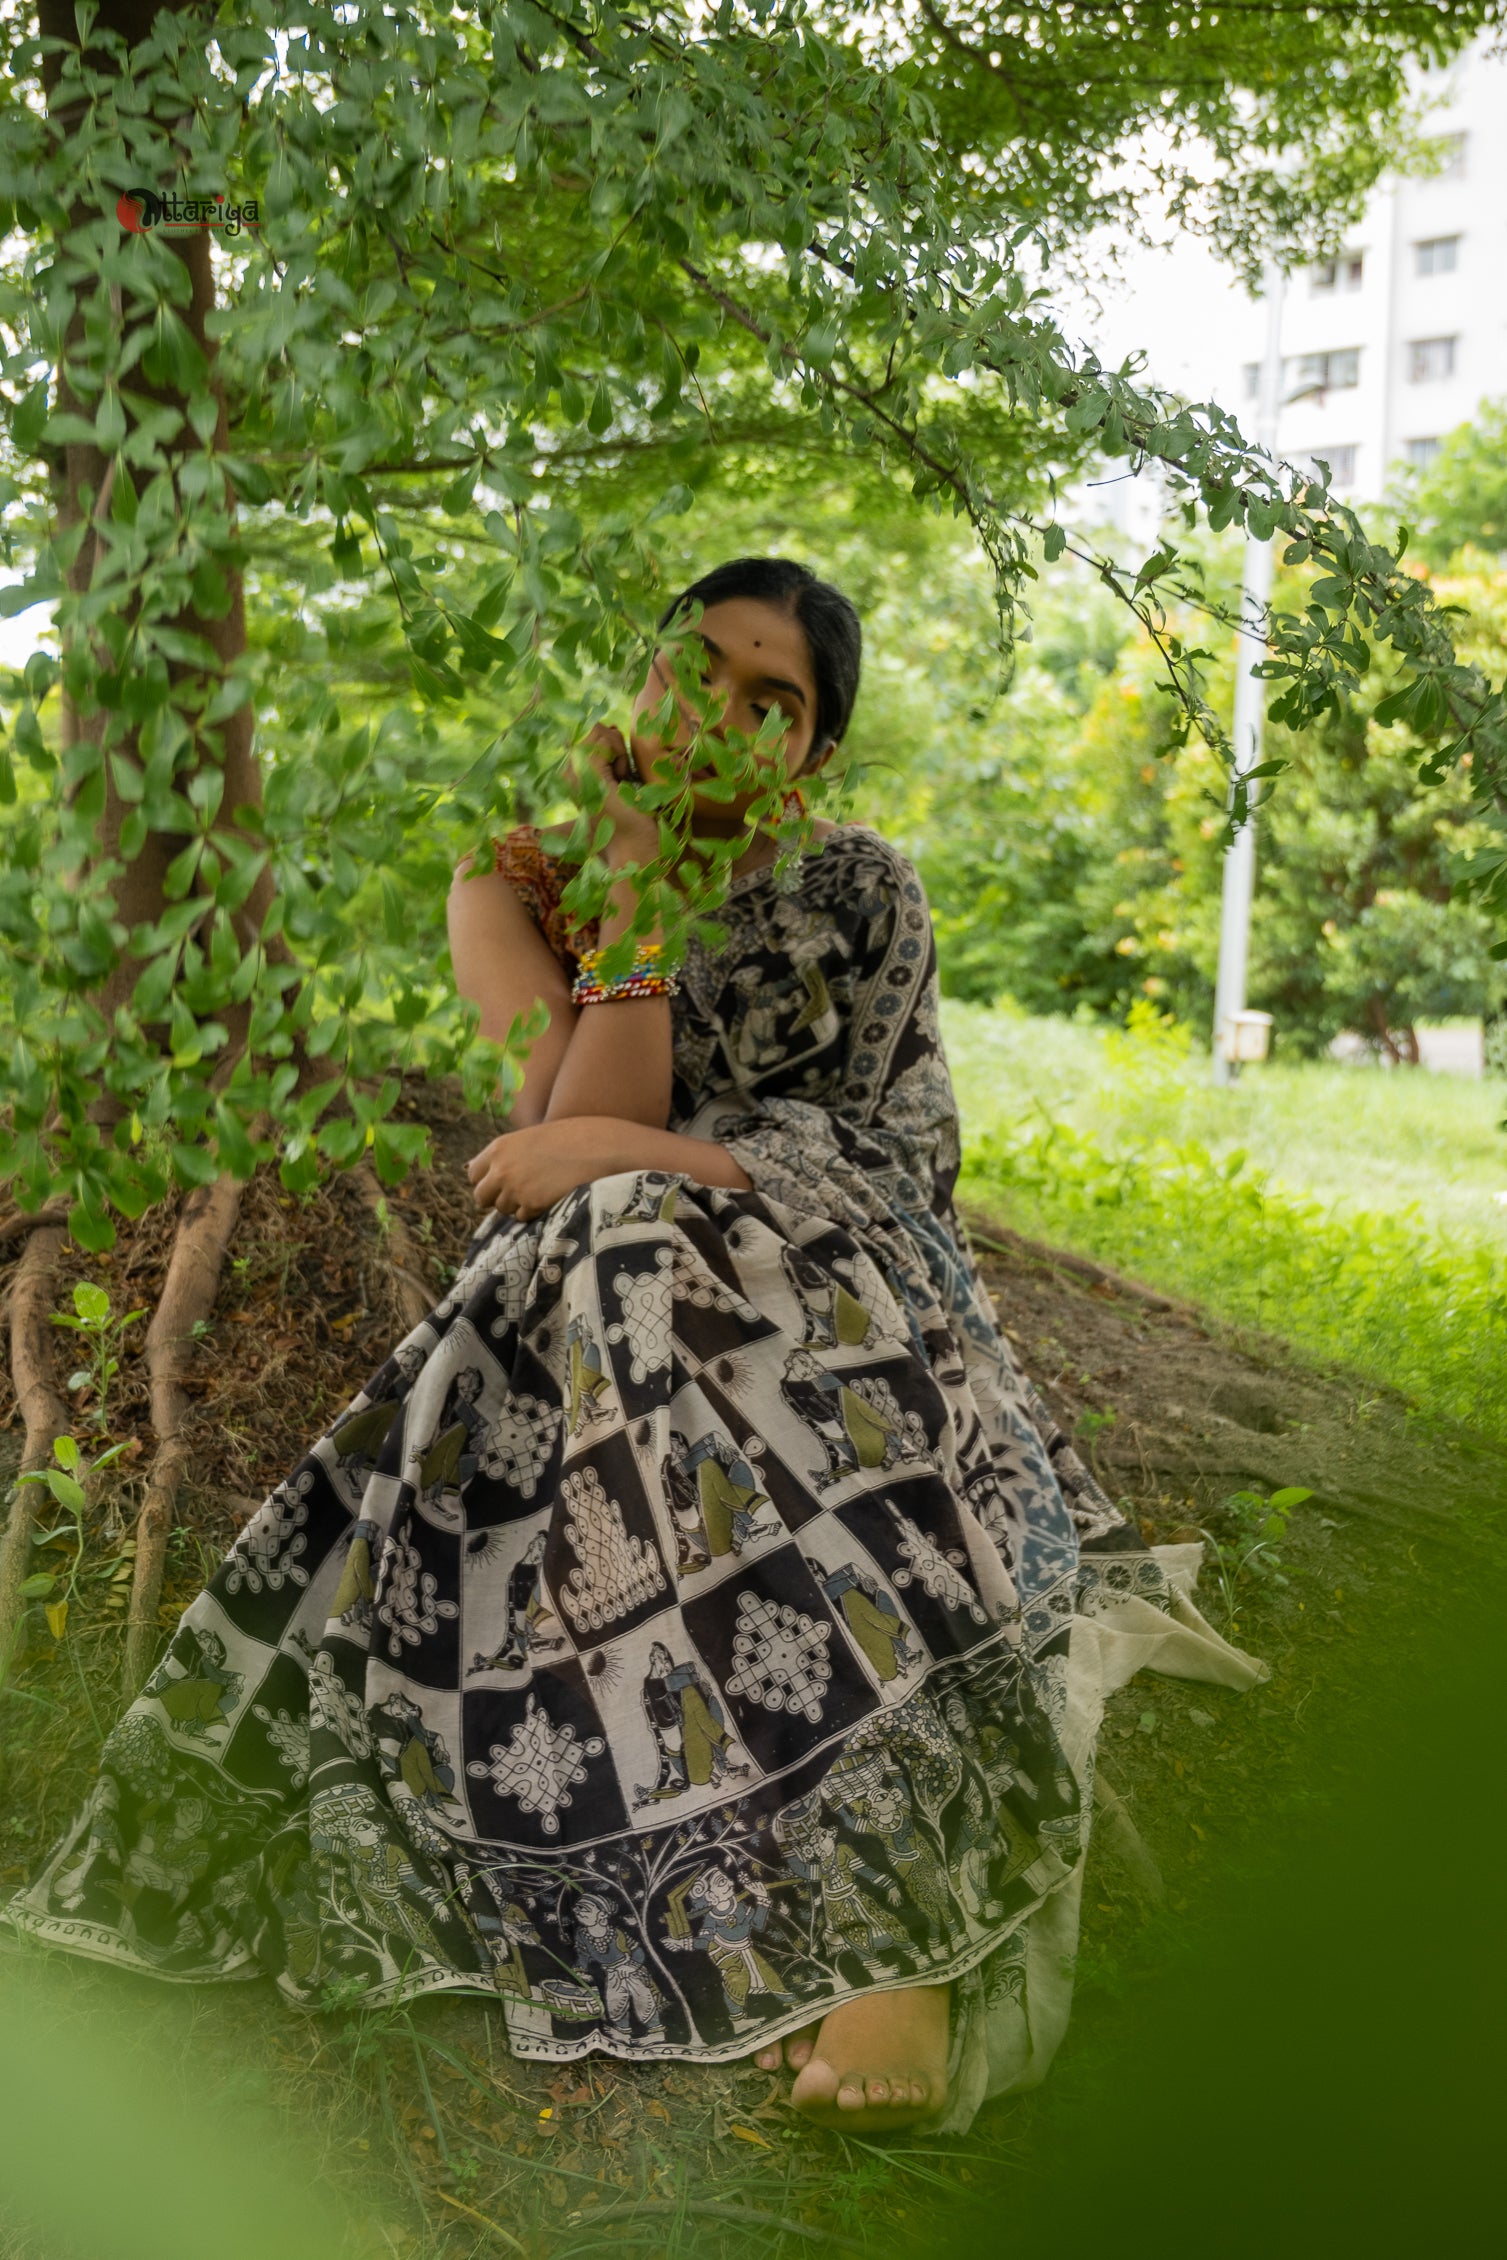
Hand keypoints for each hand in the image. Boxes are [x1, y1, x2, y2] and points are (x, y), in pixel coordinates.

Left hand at [466, 1118, 630, 1219]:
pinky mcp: (531, 1203)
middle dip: (495, 1198)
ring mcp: (514, 1188)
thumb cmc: (569, 1139)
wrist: (597, 1147)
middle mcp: (501, 1169)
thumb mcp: (531, 1139)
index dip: (486, 1180)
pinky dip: (533, 1212)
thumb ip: (508, 1156)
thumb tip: (486, 1174)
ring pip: (503, 1209)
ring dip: (518, 1205)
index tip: (499, 1183)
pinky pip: (523, 1217)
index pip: (473, 1174)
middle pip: (480, 1197)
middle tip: (516, 1194)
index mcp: (499, 1148)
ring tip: (541, 1190)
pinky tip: (550, 1196)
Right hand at [575, 724, 661, 865]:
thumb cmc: (631, 820)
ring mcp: (574, 772)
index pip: (587, 734)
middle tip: (622, 775)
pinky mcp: (588, 771)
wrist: (632, 847)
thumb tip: (609, 725)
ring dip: (618, 750)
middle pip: (591, 728)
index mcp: (571, 775)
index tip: (619, 771)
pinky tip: (622, 778)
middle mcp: (566, 772)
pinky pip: (605, 739)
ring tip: (621, 778)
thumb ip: (609, 756)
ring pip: (597, 730)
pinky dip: (620, 754)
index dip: (608, 742)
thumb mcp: (617, 782)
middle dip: (614, 743)